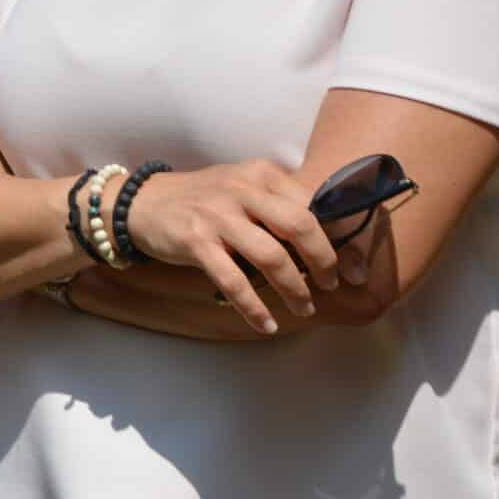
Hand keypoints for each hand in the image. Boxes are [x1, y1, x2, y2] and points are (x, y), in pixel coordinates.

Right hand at [71, 215, 395, 338]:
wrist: (140, 203)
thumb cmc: (201, 201)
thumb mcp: (241, 188)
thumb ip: (278, 206)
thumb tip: (329, 241)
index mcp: (261, 174)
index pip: (314, 205)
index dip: (342, 240)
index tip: (358, 270)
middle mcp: (242, 189)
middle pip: (301, 225)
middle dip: (324, 262)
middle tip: (332, 286)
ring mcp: (217, 215)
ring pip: (272, 256)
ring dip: (295, 289)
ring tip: (305, 308)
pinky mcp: (195, 241)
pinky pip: (234, 281)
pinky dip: (255, 308)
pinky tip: (267, 323)